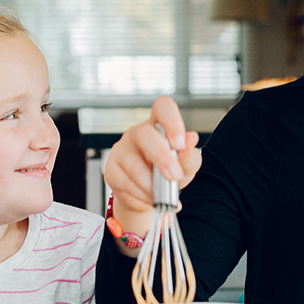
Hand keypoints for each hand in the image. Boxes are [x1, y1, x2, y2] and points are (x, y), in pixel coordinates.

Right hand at [103, 97, 200, 240]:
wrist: (148, 195)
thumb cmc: (167, 173)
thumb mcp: (185, 166)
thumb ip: (189, 155)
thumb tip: (191, 139)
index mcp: (158, 125)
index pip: (162, 107)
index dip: (172, 121)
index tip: (180, 143)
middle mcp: (138, 133)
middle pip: (144, 134)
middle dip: (162, 158)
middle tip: (175, 176)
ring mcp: (121, 150)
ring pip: (134, 165)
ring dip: (153, 184)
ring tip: (163, 194)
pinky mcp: (111, 170)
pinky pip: (126, 183)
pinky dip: (142, 194)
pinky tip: (150, 197)